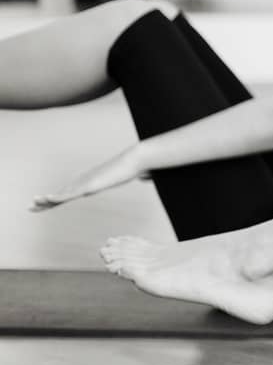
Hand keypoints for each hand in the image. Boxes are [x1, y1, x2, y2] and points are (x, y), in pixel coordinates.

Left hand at [33, 145, 148, 210]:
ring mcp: (87, 182)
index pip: (75, 190)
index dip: (61, 196)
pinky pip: (69, 194)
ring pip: (61, 194)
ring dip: (46, 201)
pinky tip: (46, 200)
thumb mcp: (138, 174)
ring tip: (33, 205)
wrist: (138, 159)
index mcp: (96, 179)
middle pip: (63, 192)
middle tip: (32, 206)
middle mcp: (87, 179)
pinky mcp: (89, 185)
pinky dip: (56, 198)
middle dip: (47, 200)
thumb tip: (148, 176)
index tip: (50, 201)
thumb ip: (140, 176)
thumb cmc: (140, 164)